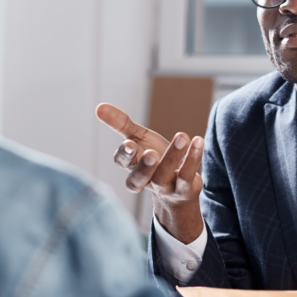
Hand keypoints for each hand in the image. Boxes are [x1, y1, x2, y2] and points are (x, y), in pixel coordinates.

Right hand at [95, 103, 204, 243]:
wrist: (178, 188)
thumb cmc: (153, 158)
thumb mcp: (137, 138)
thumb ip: (120, 124)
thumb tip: (98, 107)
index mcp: (132, 166)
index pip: (123, 164)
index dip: (125, 156)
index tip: (130, 144)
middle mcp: (146, 179)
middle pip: (139, 178)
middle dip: (144, 166)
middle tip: (152, 153)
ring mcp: (165, 187)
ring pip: (165, 175)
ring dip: (173, 156)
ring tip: (182, 136)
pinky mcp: (184, 189)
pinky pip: (187, 175)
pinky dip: (193, 158)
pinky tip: (198, 141)